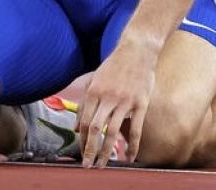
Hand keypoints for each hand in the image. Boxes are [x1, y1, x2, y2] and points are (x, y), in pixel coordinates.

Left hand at [77, 36, 158, 167]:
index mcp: (94, 91)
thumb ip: (84, 104)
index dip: (81, 140)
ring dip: (106, 151)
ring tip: (103, 164)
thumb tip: (74, 128)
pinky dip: (133, 146)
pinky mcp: (141, 103)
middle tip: (88, 166)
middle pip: (95, 129)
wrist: (138, 49)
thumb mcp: (94, 80)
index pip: (84, 122)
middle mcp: (108, 97)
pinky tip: (130, 158)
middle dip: (90, 150)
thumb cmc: (114, 66)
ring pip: (113, 132)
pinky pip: (136, 129)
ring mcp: (125, 101)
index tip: (81, 153)